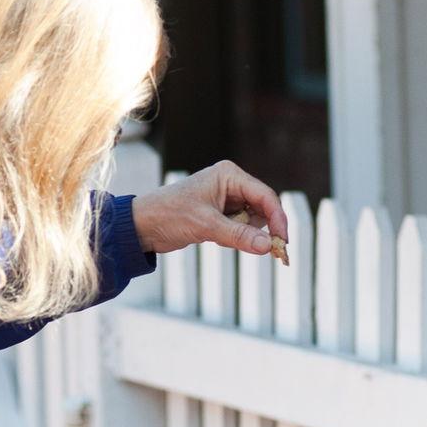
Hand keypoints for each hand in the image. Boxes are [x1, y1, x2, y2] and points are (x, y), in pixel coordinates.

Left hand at [131, 162, 288, 257]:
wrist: (144, 225)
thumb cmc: (170, 216)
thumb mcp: (206, 226)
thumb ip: (239, 236)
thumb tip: (268, 246)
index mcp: (229, 175)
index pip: (265, 196)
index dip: (277, 219)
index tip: (282, 242)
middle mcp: (231, 183)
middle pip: (263, 208)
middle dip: (262, 229)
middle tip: (266, 251)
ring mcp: (226, 199)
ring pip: (253, 221)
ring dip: (245, 235)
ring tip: (221, 239)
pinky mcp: (220, 214)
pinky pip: (240, 228)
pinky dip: (235, 238)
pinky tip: (216, 240)